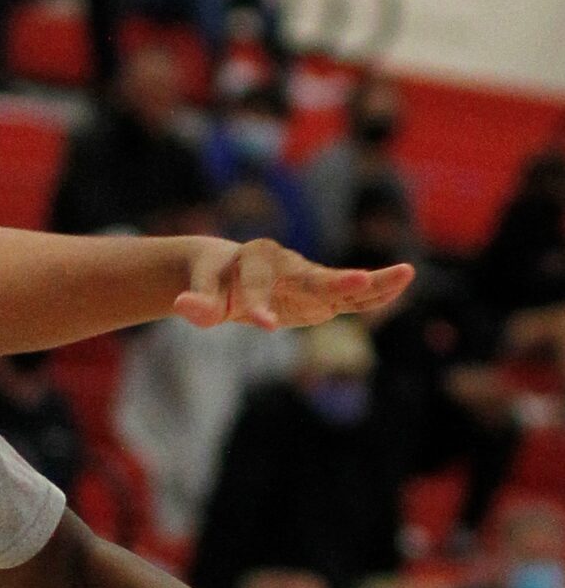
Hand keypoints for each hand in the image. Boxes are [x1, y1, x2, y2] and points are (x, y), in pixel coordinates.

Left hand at [173, 238, 412, 331]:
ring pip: (340, 282)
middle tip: (358, 281)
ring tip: (404, 273)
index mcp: (253, 261)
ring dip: (371, 281)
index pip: (257, 287)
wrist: (226, 267)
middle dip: (333, 281)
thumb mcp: (201, 293)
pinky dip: (374, 292)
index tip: (264, 326)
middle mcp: (286, 264)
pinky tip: (401, 285)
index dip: (259, 306)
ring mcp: (307, 277)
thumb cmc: (213, 281)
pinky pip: (350, 295)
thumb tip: (183, 308)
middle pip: (310, 276)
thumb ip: (197, 302)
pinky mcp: (321, 293)